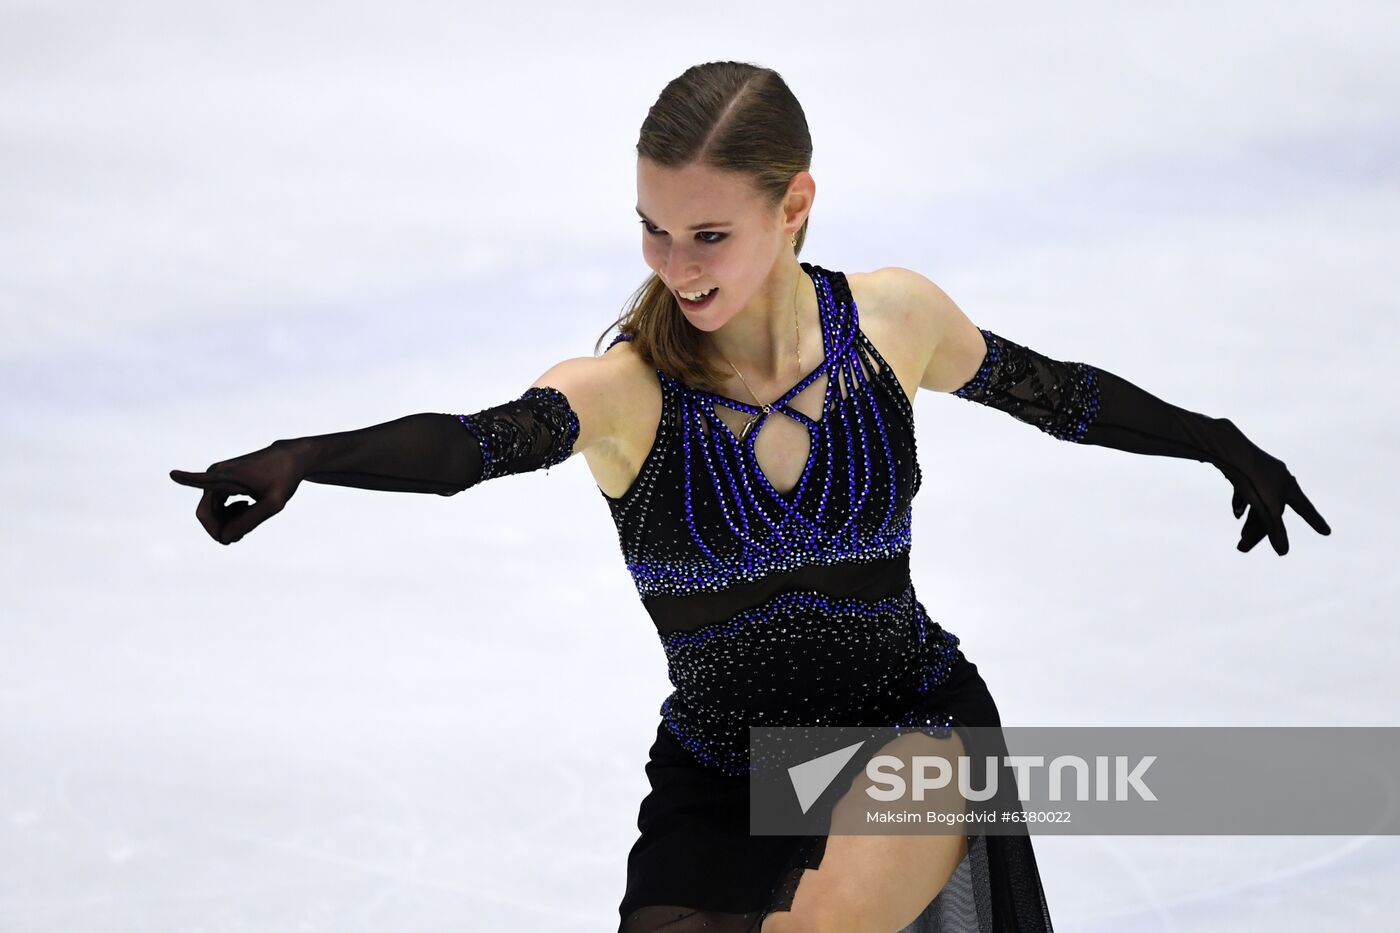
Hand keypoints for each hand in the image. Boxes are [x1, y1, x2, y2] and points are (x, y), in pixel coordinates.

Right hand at [169, 440, 305, 544]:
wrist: (290, 460)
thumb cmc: (284, 479)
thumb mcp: (274, 504)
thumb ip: (250, 521)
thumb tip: (225, 537)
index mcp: (227, 476)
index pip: (201, 479)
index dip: (186, 479)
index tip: (172, 474)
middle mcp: (216, 475)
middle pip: (206, 514)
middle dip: (221, 529)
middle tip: (242, 535)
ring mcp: (217, 479)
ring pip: (211, 513)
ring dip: (227, 524)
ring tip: (250, 516)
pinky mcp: (222, 482)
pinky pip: (216, 508)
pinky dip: (229, 516)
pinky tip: (247, 508)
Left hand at [1212, 420, 1329, 554]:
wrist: (1231, 452)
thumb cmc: (1253, 480)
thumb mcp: (1266, 508)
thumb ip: (1275, 530)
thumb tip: (1283, 552)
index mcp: (1289, 487)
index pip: (1305, 509)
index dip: (1314, 521)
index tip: (1326, 532)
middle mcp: (1280, 479)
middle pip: (1273, 512)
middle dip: (1260, 532)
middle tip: (1243, 548)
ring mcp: (1262, 473)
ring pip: (1258, 503)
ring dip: (1249, 522)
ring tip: (1240, 539)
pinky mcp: (1245, 470)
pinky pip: (1246, 490)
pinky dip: (1242, 503)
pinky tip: (1237, 513)